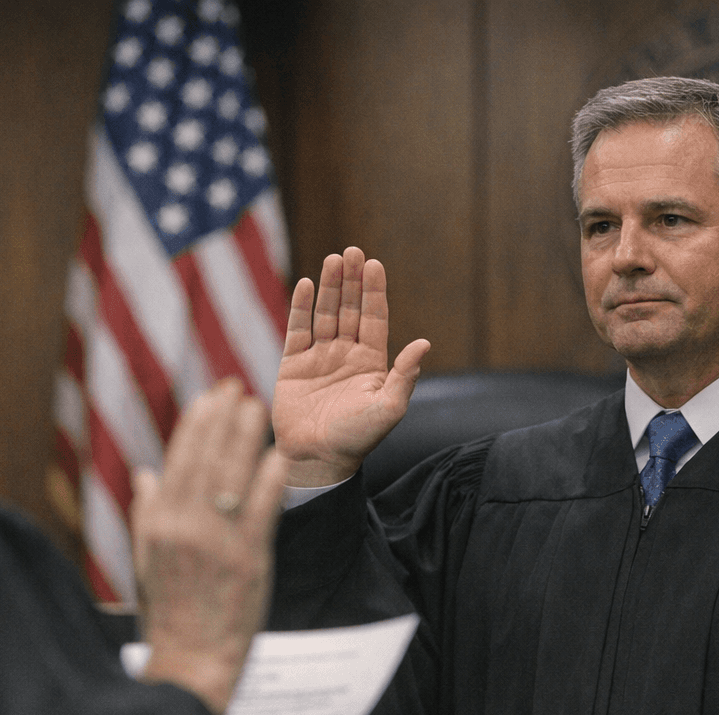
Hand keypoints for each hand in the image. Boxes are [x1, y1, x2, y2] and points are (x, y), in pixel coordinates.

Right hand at [131, 380, 287, 714]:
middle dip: (222, 418)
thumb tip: (145, 473)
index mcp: (157, 523)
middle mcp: (183, 526)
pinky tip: (279, 455)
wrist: (190, 661)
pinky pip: (261, 509)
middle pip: (205, 458)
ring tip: (258, 409)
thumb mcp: (146, 560)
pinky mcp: (247, 559)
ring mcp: (216, 541)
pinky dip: (269, 478)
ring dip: (246, 437)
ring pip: (231, 475)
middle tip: (238, 388)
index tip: (211, 397)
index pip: (177, 459)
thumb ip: (147, 512)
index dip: (196, 424)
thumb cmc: (169, 612)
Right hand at [272, 246, 430, 485]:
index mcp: (371, 363)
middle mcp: (346, 355)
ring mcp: (319, 358)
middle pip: (349, 309)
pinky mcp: (293, 365)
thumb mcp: (388, 408)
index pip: (373, 319)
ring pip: (325, 314)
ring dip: (329, 287)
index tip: (374, 264)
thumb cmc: (357, 439)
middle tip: (353, 251)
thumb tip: (424, 344)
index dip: (374, 292)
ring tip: (333, 259)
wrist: (317, 459)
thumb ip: (405, 376)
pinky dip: (302, 307)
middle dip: (352, 281)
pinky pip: (298, 330)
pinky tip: (308, 284)